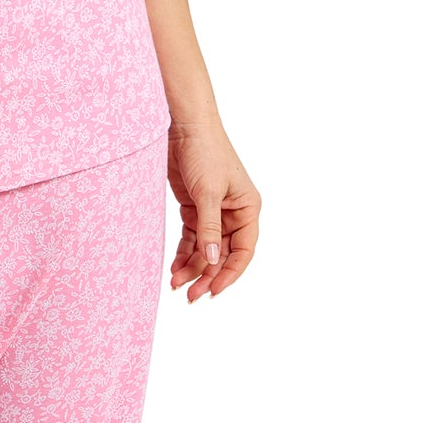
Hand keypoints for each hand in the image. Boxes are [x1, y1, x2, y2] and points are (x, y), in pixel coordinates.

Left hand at [166, 122, 259, 301]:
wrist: (183, 127)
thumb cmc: (205, 152)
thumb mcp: (207, 193)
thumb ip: (209, 228)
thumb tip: (211, 260)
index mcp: (248, 209)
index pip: (243, 251)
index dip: (230, 273)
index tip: (214, 290)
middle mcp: (233, 213)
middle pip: (222, 254)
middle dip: (207, 274)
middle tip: (191, 295)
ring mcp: (213, 212)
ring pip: (205, 249)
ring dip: (193, 267)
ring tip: (177, 284)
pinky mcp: (193, 208)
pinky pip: (191, 238)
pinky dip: (184, 253)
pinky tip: (175, 268)